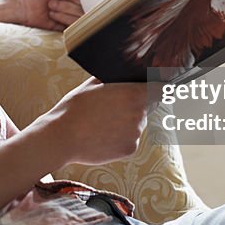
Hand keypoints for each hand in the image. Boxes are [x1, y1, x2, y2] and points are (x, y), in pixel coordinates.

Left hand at [16, 0, 96, 30]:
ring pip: (82, 13)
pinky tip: (52, 14)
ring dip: (63, 8)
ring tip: (52, 5)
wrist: (25, 5)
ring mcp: (77, 13)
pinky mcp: (72, 26)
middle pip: (89, 2)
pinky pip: (76, 24)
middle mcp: (81, 0)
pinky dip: (62, 17)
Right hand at [27, 78, 150, 164]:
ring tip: (102, 123)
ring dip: (126, 123)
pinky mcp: (130, 150)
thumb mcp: (92, 84)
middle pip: (146, 107)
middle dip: (134, 106)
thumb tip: (125, 74)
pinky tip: (102, 135)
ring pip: (137, 124)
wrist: (62, 137)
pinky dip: (120, 138)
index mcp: (133, 94)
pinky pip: (130, 140)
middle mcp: (140, 114)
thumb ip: (114, 79)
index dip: (160, 87)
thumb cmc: (74, 107)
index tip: (157, 87)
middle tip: (112, 108)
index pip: (161, 89)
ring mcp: (136, 134)